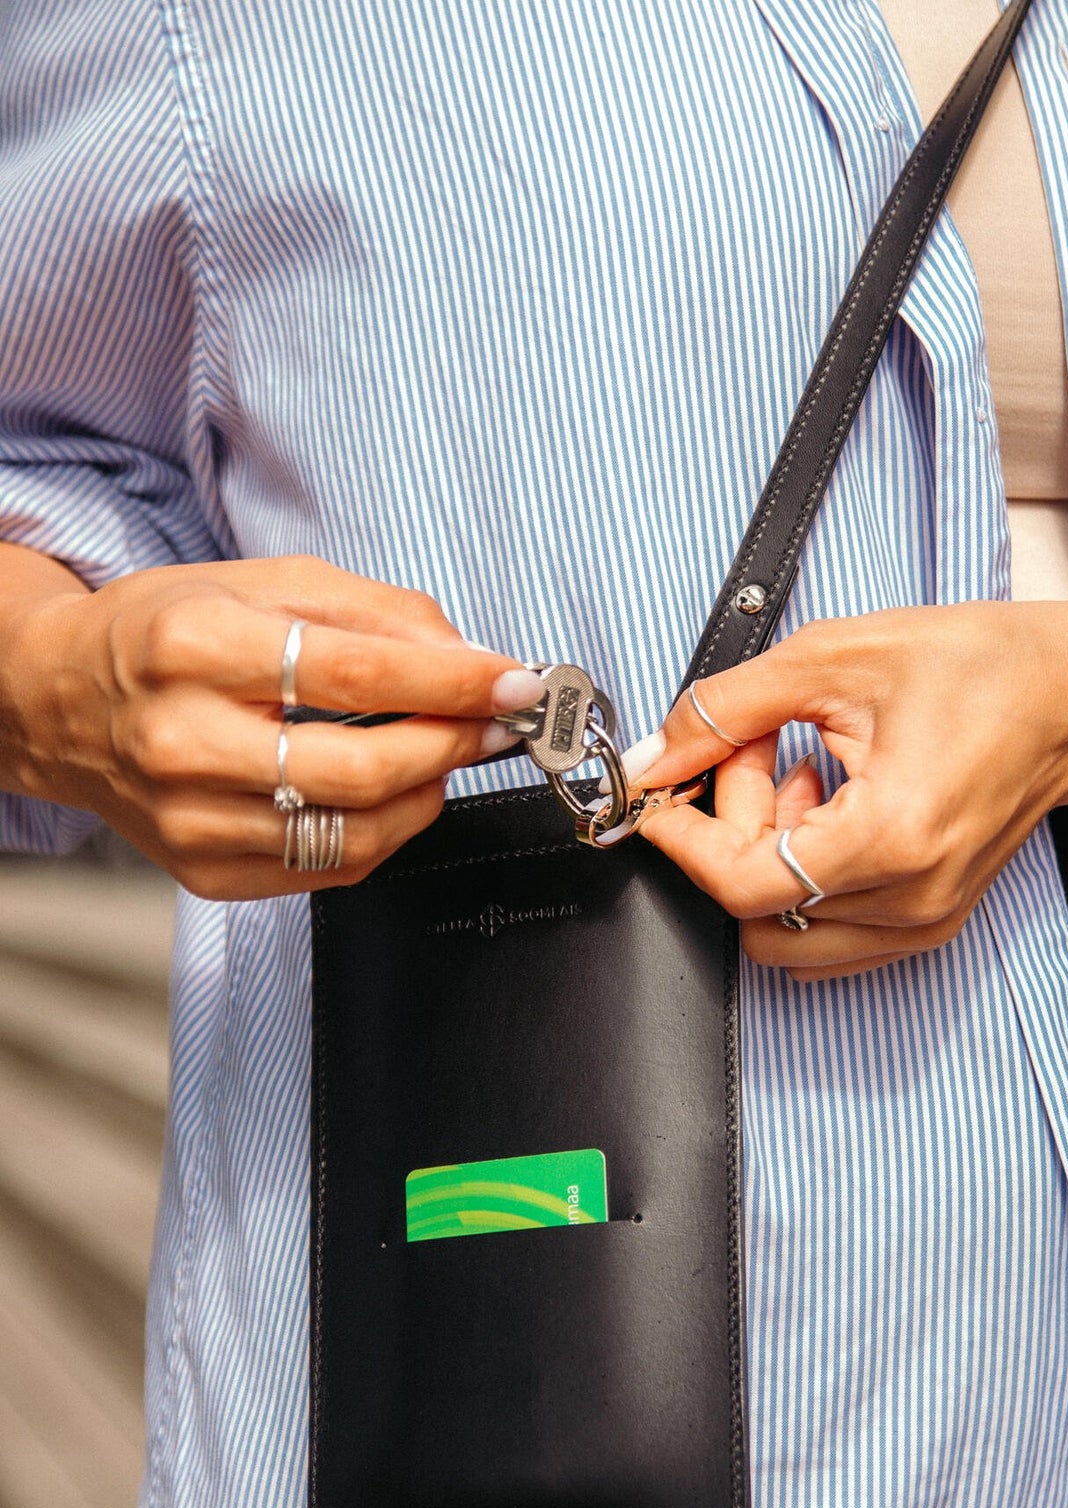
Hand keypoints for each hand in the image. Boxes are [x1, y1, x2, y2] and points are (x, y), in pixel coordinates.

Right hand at [0, 552, 544, 896]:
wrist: (58, 702)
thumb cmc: (164, 634)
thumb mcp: (261, 582)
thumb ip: (374, 612)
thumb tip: (470, 658)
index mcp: (194, 646)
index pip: (355, 671)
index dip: (452, 682)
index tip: (513, 681)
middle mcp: (183, 741)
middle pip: (359, 768)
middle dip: (450, 746)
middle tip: (491, 723)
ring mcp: (189, 819)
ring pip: (352, 834)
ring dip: (426, 796)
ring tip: (442, 754)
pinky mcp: (202, 870)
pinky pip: (326, 869)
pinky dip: (382, 834)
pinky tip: (390, 794)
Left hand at [629, 601, 1067, 979]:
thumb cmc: (983, 667)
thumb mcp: (833, 659)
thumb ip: (724, 710)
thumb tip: (655, 757)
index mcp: (893, 836)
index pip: (743, 883)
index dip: (684, 840)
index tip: (658, 798)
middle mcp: (912, 897)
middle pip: (757, 907)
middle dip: (730, 827)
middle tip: (751, 748)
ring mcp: (924, 920)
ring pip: (785, 926)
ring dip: (765, 854)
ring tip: (796, 773)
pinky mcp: (929, 922)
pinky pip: (825, 931)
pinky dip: (801, 875)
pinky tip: (825, 807)